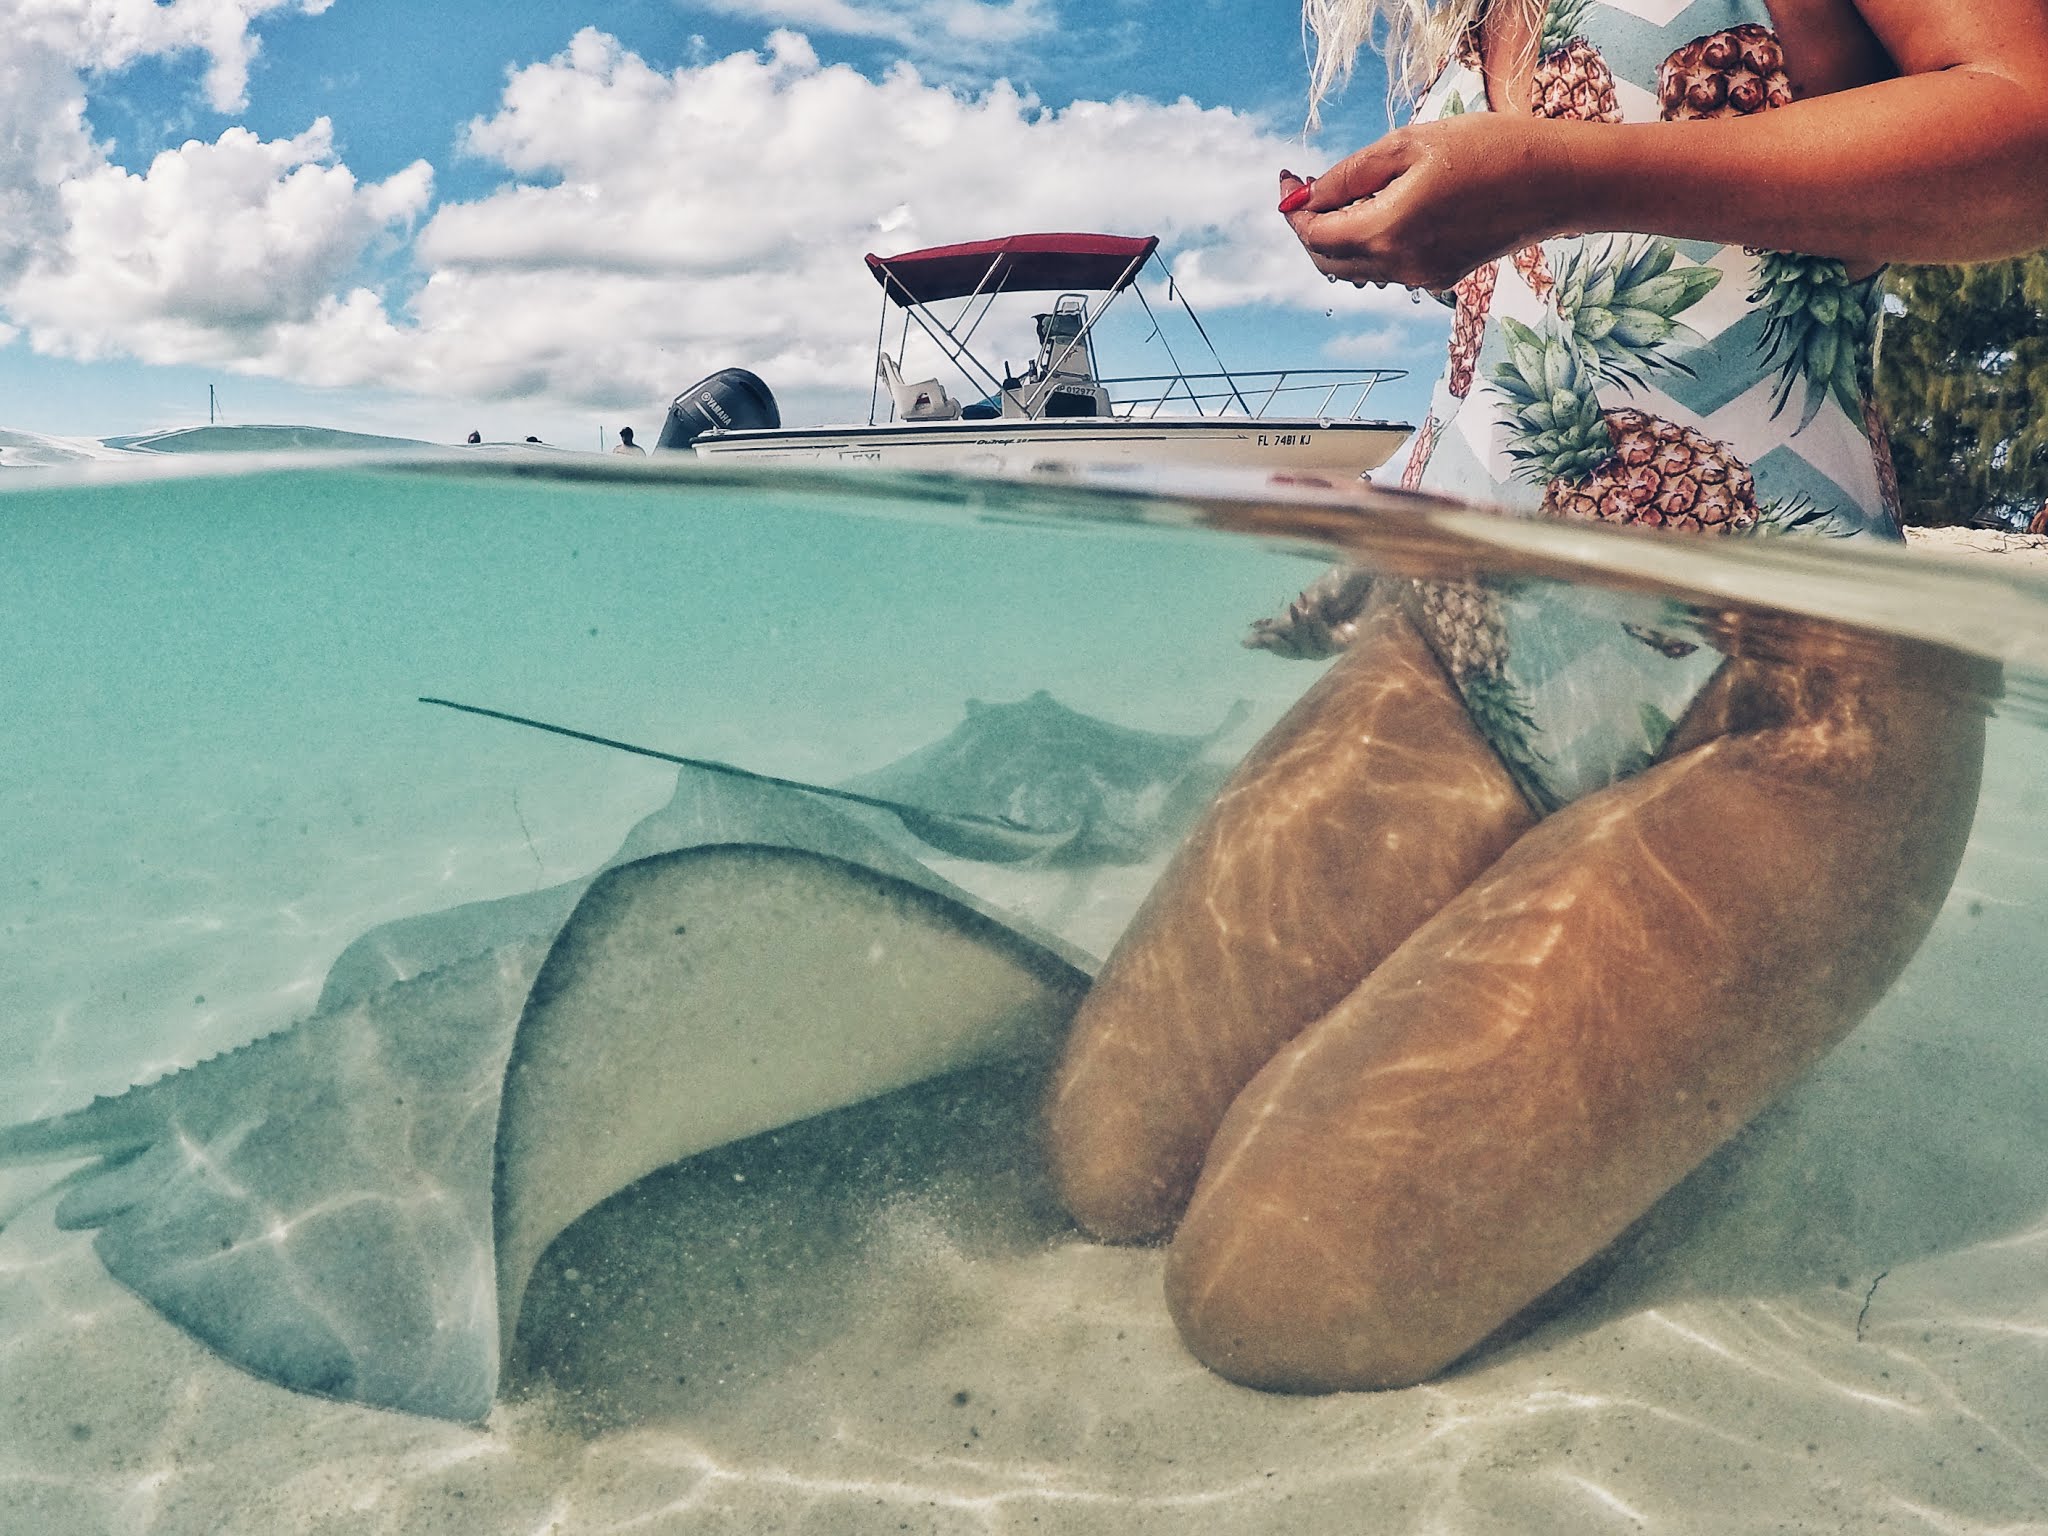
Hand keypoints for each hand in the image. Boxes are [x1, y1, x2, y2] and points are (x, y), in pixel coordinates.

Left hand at [1281, 113, 1570, 290]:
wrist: (1555, 182)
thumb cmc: (1488, 150)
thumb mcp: (1408, 145)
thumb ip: (1350, 175)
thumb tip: (1307, 196)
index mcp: (1386, 231)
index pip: (1314, 234)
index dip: (1294, 209)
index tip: (1289, 180)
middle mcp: (1399, 265)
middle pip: (1328, 260)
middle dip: (1309, 227)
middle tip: (1310, 188)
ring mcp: (1421, 277)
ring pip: (1356, 268)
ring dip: (1339, 236)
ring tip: (1347, 193)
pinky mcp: (1440, 276)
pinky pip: (1387, 268)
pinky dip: (1370, 245)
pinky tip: (1382, 210)